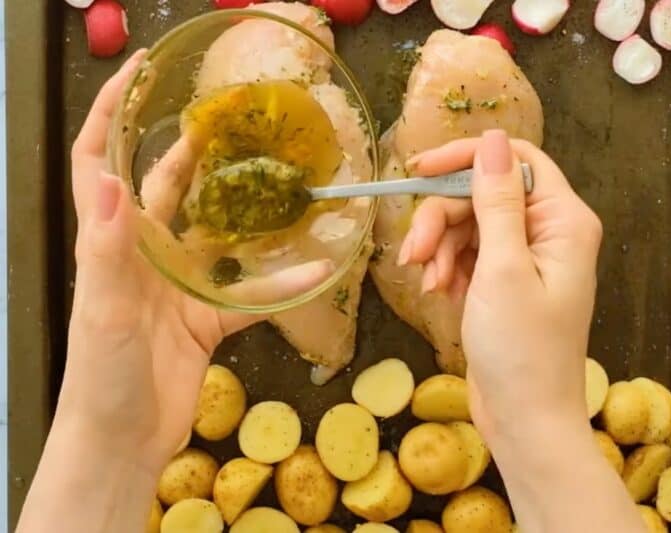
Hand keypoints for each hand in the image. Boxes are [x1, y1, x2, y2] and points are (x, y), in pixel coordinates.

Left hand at [62, 51, 328, 472]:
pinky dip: (279, 286)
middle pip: (164, 188)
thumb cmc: (102, 376)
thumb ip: (109, 247)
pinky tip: (314, 274)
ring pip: (217, 238)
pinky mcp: (206, 319)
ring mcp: (178, 287)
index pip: (98, 164)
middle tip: (226, 121)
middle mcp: (144, 257)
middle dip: (189, 151)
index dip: (108, 115)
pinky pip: (248, 295)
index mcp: (111, 244)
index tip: (137, 75)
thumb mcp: (104, 310)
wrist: (124, 441)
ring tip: (280, 183)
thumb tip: (109, 176)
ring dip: (245, 214)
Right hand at [401, 132, 644, 532]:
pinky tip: (440, 293)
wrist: (526, 421)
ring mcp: (525, 258)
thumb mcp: (503, 270)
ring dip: (440, 248)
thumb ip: (496, 201)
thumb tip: (492, 140)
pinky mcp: (504, 282)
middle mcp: (548, 232)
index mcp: (563, 221)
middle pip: (482, 195)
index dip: (466, 158)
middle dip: (442, 219)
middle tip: (413, 254)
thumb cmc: (522, 351)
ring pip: (469, 225)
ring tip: (429, 283)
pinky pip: (468, 254)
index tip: (419, 170)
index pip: (515, 160)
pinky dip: (448, 268)